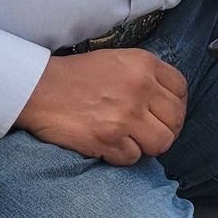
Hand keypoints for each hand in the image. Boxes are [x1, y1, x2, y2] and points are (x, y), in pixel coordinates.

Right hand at [15, 49, 187, 164]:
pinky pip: (133, 157)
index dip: (177, 106)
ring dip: (148, 146)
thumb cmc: (76, 75)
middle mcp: (140, 89)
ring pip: (160, 143)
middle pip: (175, 120)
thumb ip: (145, 75)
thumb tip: (166, 99)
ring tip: (132, 141)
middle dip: (167, 130)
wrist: (37, 88)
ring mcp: (125, 115)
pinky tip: (110, 146)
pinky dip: (123, 156)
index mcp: (144, 65)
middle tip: (151, 134)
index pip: (180, 90)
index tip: (167, 115)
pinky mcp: (108, 139)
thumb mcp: (117, 60)